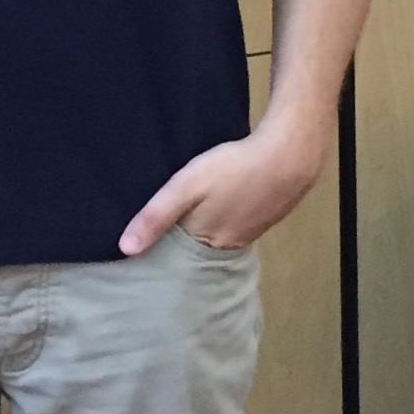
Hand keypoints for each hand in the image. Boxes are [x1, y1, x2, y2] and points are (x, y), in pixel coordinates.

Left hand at [118, 117, 331, 255]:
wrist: (287, 157)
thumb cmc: (232, 170)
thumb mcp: (186, 187)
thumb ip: (156, 215)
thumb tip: (125, 249)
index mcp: (207, 244)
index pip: (176, 257)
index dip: (158, 251)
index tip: (138, 251)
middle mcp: (229, 246)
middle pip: (196, 249)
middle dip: (177, 242)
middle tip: (155, 230)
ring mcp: (248, 232)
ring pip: (215, 236)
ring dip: (199, 229)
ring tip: (180, 217)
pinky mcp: (261, 216)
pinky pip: (232, 224)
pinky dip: (219, 218)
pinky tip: (215, 203)